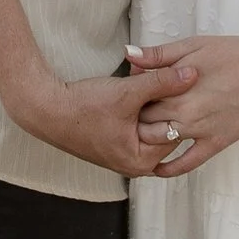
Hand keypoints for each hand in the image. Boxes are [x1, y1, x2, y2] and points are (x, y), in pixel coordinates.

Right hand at [7, 57, 196, 179]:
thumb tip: (192, 74)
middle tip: (155, 81)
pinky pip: (137, 122)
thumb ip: (162, 82)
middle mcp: (135, 164)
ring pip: (150, 122)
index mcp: (142, 161)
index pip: (176, 130)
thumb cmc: (82, 108)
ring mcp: (124, 154)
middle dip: (162, 102)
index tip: (170, 83)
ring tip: (139, 81)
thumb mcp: (127, 93)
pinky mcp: (115, 142)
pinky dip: (138, 105)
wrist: (45, 109)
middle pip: (164, 128)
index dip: (175, 103)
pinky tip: (132, 86)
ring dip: (149, 101)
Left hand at [127, 33, 238, 175]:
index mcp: (174, 87)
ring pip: (159, 142)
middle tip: (136, 115)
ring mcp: (199, 130)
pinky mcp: (215, 143)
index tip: (133, 95)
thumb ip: (158, 55)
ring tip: (144, 135)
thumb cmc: (232, 54)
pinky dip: (170, 168)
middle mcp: (182, 112)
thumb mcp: (192, 46)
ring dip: (148, 140)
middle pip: (144, 121)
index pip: (139, 98)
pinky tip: (158, 169)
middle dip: (137, 117)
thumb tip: (129, 55)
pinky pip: (187, 162)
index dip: (133, 97)